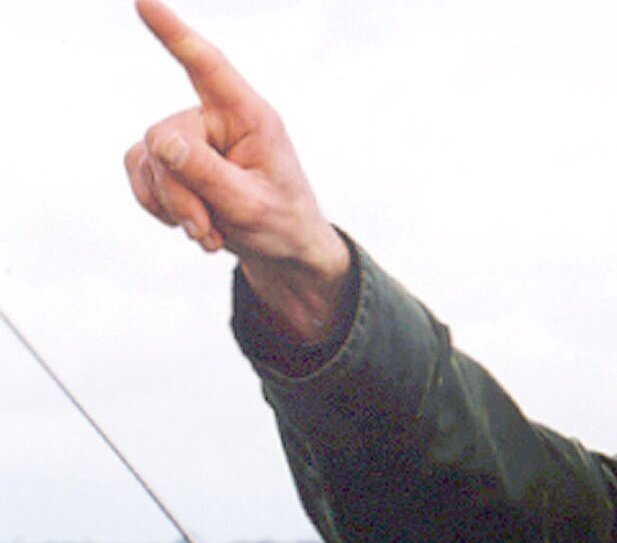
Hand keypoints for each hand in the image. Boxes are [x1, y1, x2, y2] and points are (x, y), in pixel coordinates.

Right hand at [123, 0, 350, 340]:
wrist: (282, 248)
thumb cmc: (280, 221)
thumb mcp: (250, 206)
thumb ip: (206, 174)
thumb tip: (159, 141)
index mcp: (251, 116)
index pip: (209, 67)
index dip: (175, 34)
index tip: (144, 2)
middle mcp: (218, 117)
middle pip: (166, 138)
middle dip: (180, 193)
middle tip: (207, 232)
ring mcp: (190, 135)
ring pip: (148, 160)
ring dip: (172, 205)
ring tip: (208, 233)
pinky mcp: (169, 157)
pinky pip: (138, 173)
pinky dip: (158, 205)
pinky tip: (190, 224)